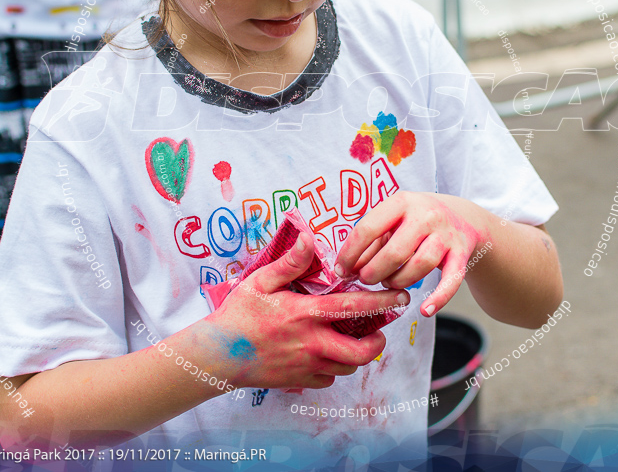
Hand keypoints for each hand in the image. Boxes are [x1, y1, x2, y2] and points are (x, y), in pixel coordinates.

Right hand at [199, 232, 408, 389]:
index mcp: (305, 315)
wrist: (217, 355)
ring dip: (355, 356)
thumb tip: (309, 237)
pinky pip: (328, 380)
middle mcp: (311, 343)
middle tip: (378, 332)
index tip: (400, 298)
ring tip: (353, 341)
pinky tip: (327, 356)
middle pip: (361, 352)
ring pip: (347, 368)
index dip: (382, 303)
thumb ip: (290, 262)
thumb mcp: (260, 281)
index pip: (354, 308)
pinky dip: (333, 369)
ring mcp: (306, 366)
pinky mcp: (298, 381)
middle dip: (378, 343)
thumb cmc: (238, 314)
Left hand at [335, 192, 483, 317]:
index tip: (341, 270)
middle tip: (366, 279)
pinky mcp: (461, 253)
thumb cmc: (415, 221)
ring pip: (419, 266)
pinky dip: (438, 298)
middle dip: (374, 272)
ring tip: (389, 283)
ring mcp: (446, 234)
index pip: (368, 229)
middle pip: (395, 252)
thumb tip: (347, 269)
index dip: (350, 253)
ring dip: (398, 282)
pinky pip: (451, 281)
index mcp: (401, 202)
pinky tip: (425, 310)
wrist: (463, 217)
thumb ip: (370, 242)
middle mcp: (426, 215)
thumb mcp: (393, 221)